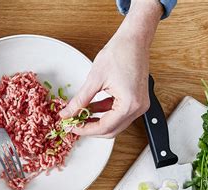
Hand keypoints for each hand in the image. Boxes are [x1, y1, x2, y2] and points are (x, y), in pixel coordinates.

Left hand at [59, 0, 162, 137]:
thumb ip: (79, 100)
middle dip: (91, 129)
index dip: (85, 130)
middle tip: (74, 124)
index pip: (104, 127)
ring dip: (98, 121)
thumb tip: (67, 113)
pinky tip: (91, 108)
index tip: (72, 127)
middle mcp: (138, 108)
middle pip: (111, 130)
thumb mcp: (94, 79)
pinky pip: (119, 114)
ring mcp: (140, 105)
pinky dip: (105, 113)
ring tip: (80, 116)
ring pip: (115, 124)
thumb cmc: (119, 53)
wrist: (133, 40)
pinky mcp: (137, 100)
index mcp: (129, 104)